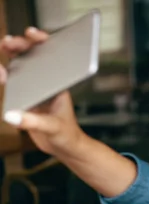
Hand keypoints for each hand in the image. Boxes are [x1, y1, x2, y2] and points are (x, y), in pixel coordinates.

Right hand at [1, 28, 84, 156]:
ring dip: (10, 58)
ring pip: (20, 68)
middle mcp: (46, 83)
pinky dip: (3, 76)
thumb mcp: (53, 127)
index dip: (41, 41)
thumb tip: (10, 116)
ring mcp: (34, 90)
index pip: (51, 56)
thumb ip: (33, 122)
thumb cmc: (67, 134)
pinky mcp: (24, 99)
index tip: (32, 34)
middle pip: (32, 58)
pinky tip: (0, 74)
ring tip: (2, 49)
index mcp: (59, 84)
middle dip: (20, 46)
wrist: (63, 148)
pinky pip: (12, 84)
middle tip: (8, 42)